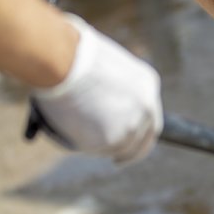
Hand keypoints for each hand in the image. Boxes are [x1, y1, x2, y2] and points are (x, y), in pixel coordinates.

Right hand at [30, 14, 163, 162]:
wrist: (62, 59)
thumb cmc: (72, 54)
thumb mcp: (106, 67)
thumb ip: (113, 90)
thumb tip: (101, 107)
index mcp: (148, 84)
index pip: (151, 118)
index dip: (141, 133)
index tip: (131, 142)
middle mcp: (147, 107)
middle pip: (143, 141)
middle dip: (131, 153)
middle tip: (117, 160)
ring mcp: (130, 125)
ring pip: (118, 148)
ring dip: (101, 146)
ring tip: (76, 126)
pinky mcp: (111, 139)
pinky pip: (97, 150)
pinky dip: (86, 145)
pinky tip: (72, 128)